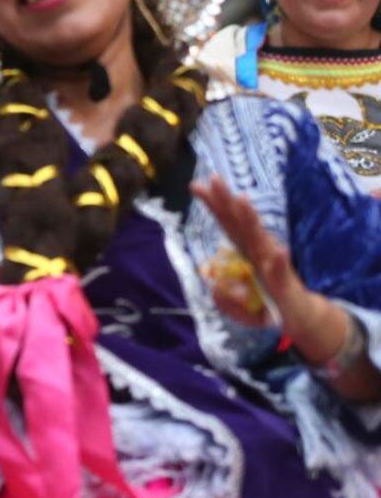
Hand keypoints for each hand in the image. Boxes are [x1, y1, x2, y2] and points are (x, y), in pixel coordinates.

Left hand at [192, 175, 343, 352]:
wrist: (300, 318)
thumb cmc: (267, 307)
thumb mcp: (238, 309)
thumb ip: (224, 300)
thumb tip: (216, 288)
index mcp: (245, 251)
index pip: (227, 224)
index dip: (214, 206)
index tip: (197, 185)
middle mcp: (259, 251)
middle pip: (239, 224)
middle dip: (226, 201)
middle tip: (214, 179)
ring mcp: (273, 265)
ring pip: (259, 239)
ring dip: (251, 219)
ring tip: (242, 199)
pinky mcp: (287, 284)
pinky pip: (281, 272)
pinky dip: (280, 262)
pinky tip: (280, 250)